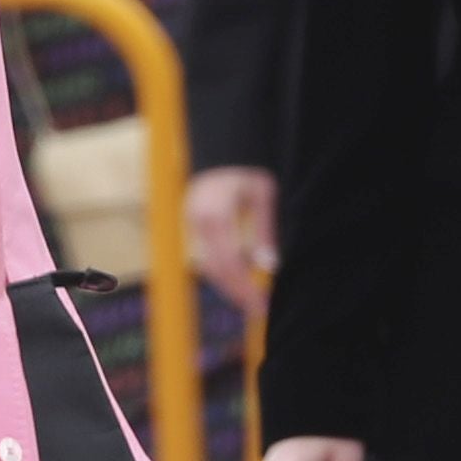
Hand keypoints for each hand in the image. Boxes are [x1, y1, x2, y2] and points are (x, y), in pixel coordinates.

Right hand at [187, 164, 279, 322]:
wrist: (221, 149)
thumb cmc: (246, 170)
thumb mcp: (263, 194)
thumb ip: (264, 230)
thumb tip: (268, 266)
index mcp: (216, 215)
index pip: (230, 262)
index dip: (245, 287)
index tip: (261, 305)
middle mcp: (199, 222)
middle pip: (216, 269)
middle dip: (237, 293)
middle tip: (258, 311)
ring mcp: (192, 224)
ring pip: (208, 266)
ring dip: (229, 286)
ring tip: (250, 300)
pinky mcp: (193, 226)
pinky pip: (207, 256)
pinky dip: (223, 272)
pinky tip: (239, 281)